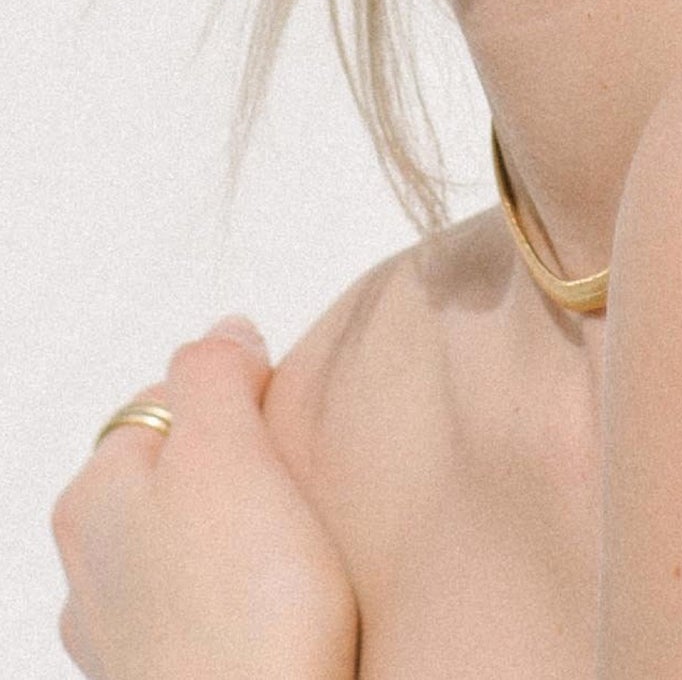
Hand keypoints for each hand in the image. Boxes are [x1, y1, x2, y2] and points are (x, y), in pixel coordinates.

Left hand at [52, 315, 358, 679]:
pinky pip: (211, 616)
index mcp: (93, 497)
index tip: (287, 425)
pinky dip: (245, 606)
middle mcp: (90, 572)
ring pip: (191, 553)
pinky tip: (283, 615)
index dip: (238, 401)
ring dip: (241, 546)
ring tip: (300, 558)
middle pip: (177, 479)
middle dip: (239, 475)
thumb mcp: (227, 449)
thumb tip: (222, 330)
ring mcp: (127, 641)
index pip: (166, 402)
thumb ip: (214, 374)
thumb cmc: (243, 607)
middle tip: (300, 490)